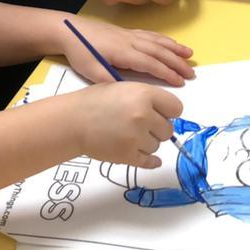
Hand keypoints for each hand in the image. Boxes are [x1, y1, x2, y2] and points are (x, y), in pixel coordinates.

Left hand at [60, 15, 194, 85]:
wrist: (69, 29)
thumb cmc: (80, 52)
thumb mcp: (90, 71)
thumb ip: (108, 81)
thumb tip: (126, 93)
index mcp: (123, 52)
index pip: (150, 63)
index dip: (167, 73)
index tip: (180, 82)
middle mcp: (131, 41)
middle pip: (159, 51)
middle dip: (177, 62)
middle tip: (192, 73)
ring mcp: (130, 35)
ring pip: (157, 41)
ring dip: (174, 48)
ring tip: (190, 55)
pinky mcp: (127, 32)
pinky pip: (150, 35)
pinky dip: (163, 39)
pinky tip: (170, 43)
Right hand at [69, 81, 183, 167]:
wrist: (72, 121)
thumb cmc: (95, 101)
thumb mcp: (124, 88)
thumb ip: (146, 98)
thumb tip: (167, 114)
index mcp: (144, 94)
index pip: (176, 108)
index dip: (168, 112)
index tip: (160, 115)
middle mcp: (144, 115)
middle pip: (168, 129)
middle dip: (157, 129)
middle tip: (141, 127)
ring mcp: (136, 137)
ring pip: (157, 146)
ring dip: (147, 143)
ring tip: (128, 136)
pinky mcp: (128, 155)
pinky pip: (150, 161)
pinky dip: (150, 161)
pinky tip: (150, 159)